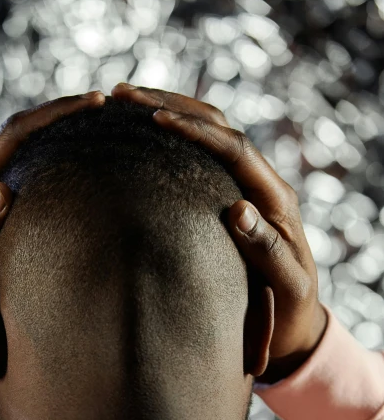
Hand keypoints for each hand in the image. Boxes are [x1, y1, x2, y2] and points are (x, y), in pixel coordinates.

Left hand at [0, 91, 104, 376]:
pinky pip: (34, 175)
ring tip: (107, 126)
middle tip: (111, 105)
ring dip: (64, 130)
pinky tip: (89, 165)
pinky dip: (61, 159)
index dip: (54, 114)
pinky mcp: (4, 213)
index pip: (14, 135)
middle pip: (24, 130)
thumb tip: (3, 189)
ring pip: (31, 149)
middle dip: (64, 111)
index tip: (96, 103)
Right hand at [111, 83, 327, 383]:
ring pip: (207, 134)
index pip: (234, 149)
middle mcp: (260, 185)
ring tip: (122, 102)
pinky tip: (138, 137)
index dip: (195, 130)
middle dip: (172, 105)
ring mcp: (244, 189)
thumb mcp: (286, 286)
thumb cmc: (291, 311)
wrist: (297, 323)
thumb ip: (267, 249)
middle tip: (122, 95)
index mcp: (276, 200)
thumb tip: (237, 209)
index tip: (154, 119)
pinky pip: (199, 159)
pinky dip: (170, 140)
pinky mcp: (227, 199)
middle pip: (218, 127)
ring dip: (169, 112)